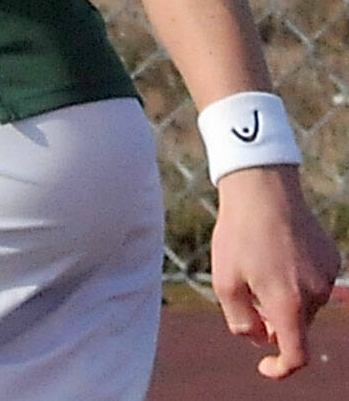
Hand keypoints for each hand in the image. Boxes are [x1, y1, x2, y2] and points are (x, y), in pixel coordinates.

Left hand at [211, 165, 340, 377]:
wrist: (261, 185)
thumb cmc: (238, 233)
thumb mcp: (224, 280)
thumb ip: (240, 321)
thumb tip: (259, 338)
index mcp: (290, 304)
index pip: (297, 356)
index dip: (281, 368)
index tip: (266, 366)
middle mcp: (316, 294)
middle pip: (296, 327)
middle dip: (274, 323)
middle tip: (248, 295)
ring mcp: (326, 274)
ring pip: (304, 304)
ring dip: (284, 297)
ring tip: (260, 261)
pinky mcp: (330, 256)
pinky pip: (312, 281)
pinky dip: (295, 278)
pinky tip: (277, 250)